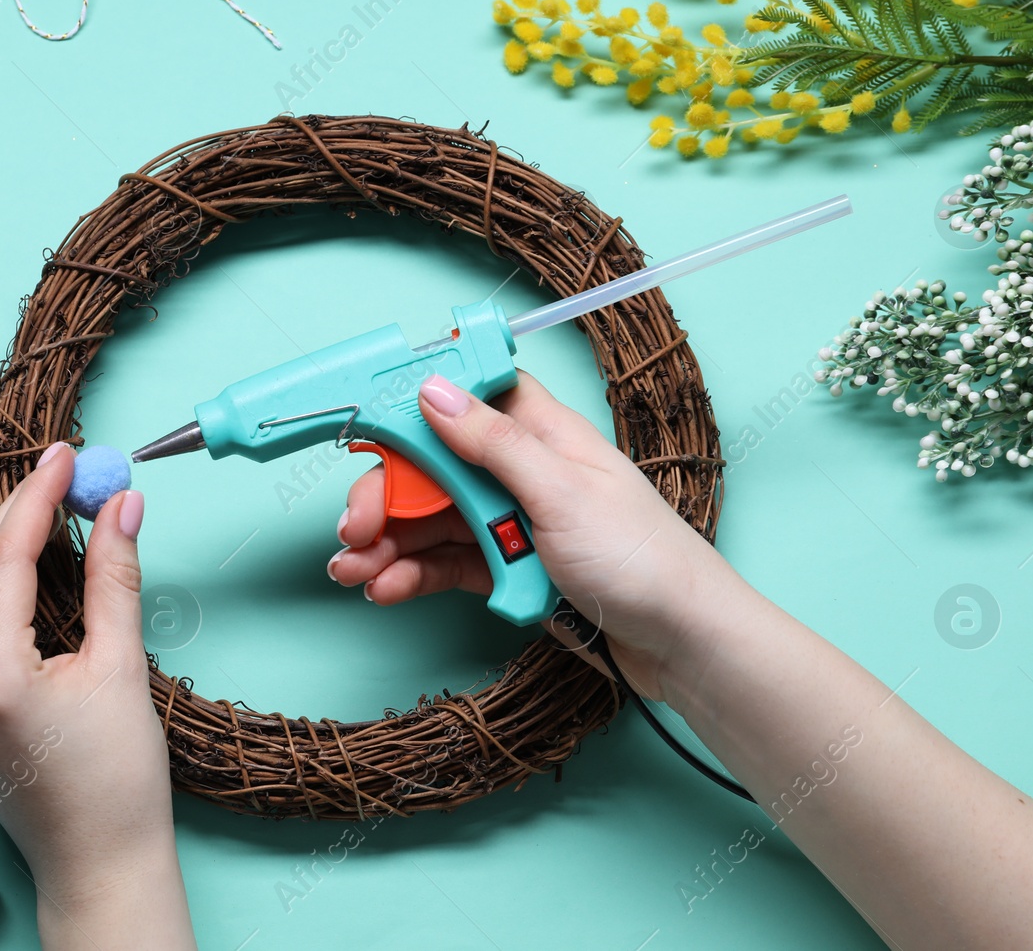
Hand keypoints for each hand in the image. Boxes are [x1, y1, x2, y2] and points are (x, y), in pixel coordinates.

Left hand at [0, 443, 192, 948]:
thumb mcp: (123, 669)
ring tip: (36, 521)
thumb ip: (114, 579)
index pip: (3, 556)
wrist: (96, 863)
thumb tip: (120, 504)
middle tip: (62, 481)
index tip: (66, 456)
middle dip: (11, 515)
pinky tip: (11, 573)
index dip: (37, 496)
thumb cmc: (118, 782)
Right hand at [326, 371, 742, 699]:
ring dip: (388, 542)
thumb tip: (434, 390)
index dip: (413, 408)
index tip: (364, 427)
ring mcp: (514, 523)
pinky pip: (448, 563)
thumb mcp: (561, 491)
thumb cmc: (641, 559)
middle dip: (387, 495)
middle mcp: (522, 472)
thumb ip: (493, 443)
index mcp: (541, 434)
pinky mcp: (509, 569)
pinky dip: (412, 574)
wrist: (680, 644)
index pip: (466, 399)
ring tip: (352, 570)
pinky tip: (385, 588)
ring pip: (433, 520)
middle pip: (434, 467)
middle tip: (353, 528)